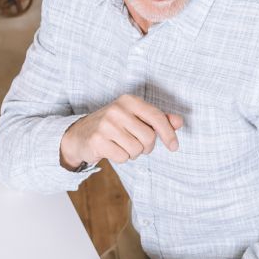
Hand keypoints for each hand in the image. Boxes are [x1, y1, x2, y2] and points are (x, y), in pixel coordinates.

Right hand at [59, 94, 183, 170]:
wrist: (79, 135)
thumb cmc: (113, 126)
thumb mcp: (135, 118)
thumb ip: (158, 119)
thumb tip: (179, 122)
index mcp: (128, 101)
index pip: (156, 117)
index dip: (168, 134)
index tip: (174, 146)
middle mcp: (117, 109)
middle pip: (148, 137)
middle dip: (146, 146)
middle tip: (136, 144)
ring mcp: (106, 125)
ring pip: (136, 149)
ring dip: (133, 153)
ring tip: (122, 145)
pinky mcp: (97, 140)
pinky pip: (123, 157)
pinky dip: (121, 158)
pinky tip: (112, 150)